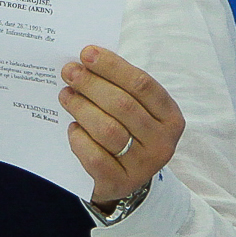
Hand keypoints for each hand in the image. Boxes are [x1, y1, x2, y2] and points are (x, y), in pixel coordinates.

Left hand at [59, 46, 185, 208]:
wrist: (124, 179)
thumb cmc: (127, 133)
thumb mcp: (135, 111)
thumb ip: (119, 87)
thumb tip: (87, 60)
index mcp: (170, 117)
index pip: (142, 84)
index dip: (112, 66)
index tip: (87, 53)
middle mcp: (162, 143)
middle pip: (123, 105)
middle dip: (92, 84)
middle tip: (69, 71)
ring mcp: (142, 166)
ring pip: (108, 130)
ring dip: (82, 108)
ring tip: (66, 95)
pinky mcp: (119, 183)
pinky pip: (95, 157)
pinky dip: (80, 139)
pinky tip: (73, 128)